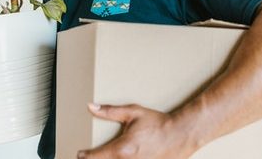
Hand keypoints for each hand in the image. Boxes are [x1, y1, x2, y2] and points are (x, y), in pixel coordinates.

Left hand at [77, 103, 196, 158]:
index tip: (80, 153)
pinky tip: (124, 156)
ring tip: (107, 156)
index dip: (84, 156)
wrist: (181, 134)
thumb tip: (91, 107)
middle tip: (92, 156)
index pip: (95, 157)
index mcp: (122, 149)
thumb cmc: (158, 123)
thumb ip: (110, 111)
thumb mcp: (133, 113)